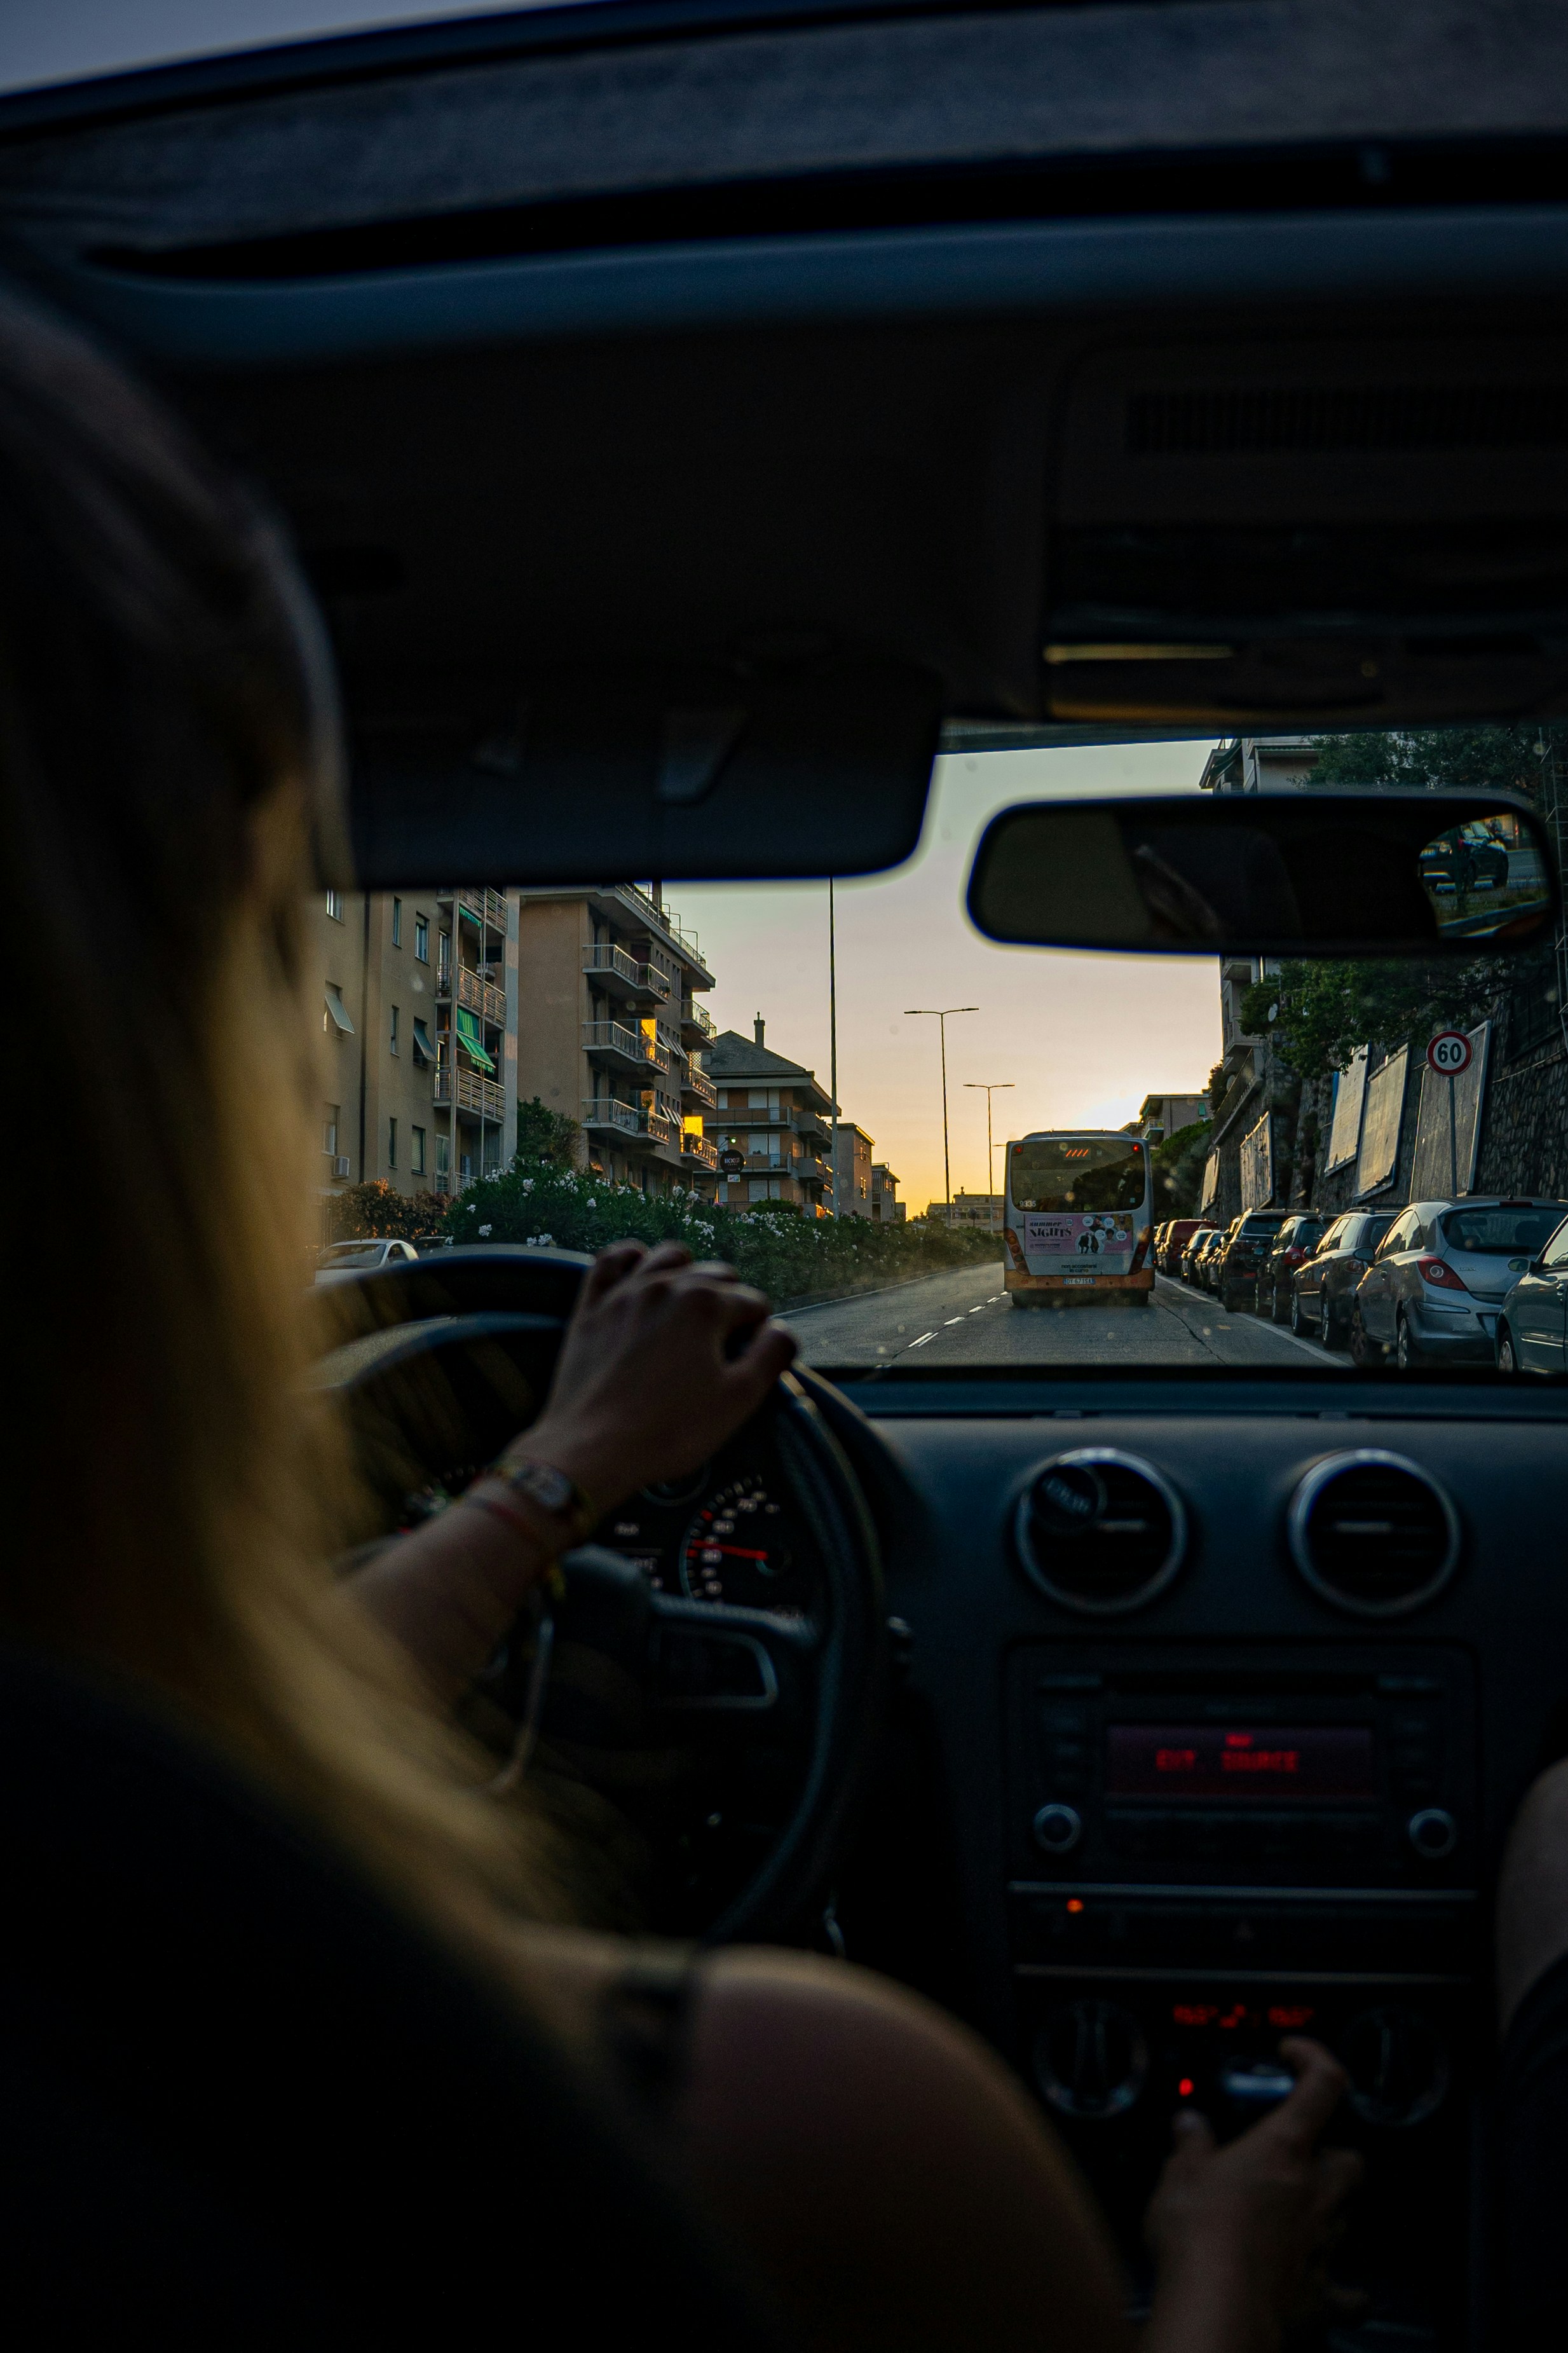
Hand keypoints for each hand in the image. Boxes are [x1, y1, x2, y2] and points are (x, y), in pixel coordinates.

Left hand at [513, 1240, 797, 1513]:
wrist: (593, 1450)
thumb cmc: (669, 1430)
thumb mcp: (739, 1400)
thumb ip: (771, 1356)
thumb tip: (782, 1331)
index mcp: (707, 1305)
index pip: (753, 1303)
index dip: (758, 1333)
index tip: (748, 1360)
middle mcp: (666, 1285)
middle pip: (716, 1276)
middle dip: (729, 1303)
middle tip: (723, 1345)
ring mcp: (625, 1292)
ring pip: (669, 1257)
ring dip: (688, 1273)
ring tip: (690, 1307)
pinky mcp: (592, 1307)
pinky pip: (611, 1260)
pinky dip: (631, 1260)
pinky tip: (640, 1275)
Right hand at [1142, 2038, 1363, 2352]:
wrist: (1217, 2307)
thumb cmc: (1198, 2237)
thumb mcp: (1178, 2175)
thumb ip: (1190, 2145)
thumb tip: (1189, 2125)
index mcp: (1282, 2150)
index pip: (1322, 2086)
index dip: (1315, 2059)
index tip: (1296, 2054)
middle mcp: (1313, 2192)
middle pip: (1349, 2159)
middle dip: (1332, 2153)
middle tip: (1301, 2155)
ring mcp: (1322, 2243)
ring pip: (1348, 2216)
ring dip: (1328, 2210)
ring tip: (1298, 2216)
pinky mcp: (1321, 2295)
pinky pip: (1350, 2294)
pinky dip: (1346, 2291)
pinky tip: (1339, 2292)